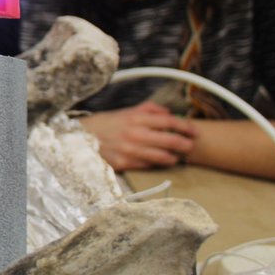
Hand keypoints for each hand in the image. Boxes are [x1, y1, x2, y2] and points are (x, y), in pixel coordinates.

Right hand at [79, 102, 197, 171]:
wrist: (80, 139)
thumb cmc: (104, 124)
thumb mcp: (125, 111)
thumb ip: (148, 109)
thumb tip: (168, 113)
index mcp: (136, 118)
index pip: (169, 122)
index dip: (185, 127)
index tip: (193, 131)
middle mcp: (135, 134)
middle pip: (170, 140)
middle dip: (185, 144)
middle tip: (191, 146)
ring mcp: (131, 150)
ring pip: (163, 157)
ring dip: (174, 157)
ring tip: (178, 157)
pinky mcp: (125, 163)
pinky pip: (148, 165)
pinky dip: (158, 164)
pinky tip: (161, 162)